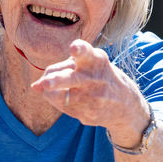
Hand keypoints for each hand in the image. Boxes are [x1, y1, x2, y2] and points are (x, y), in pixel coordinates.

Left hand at [31, 39, 150, 146]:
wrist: (126, 106)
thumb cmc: (101, 78)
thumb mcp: (90, 65)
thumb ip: (63, 68)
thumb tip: (35, 87)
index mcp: (96, 60)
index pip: (86, 53)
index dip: (79, 49)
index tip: (74, 48)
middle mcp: (94, 78)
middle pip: (70, 78)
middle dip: (56, 81)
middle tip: (43, 83)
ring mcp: (92, 98)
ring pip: (59, 95)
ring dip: (49, 91)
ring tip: (49, 87)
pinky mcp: (89, 113)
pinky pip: (63, 107)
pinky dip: (59, 102)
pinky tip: (68, 98)